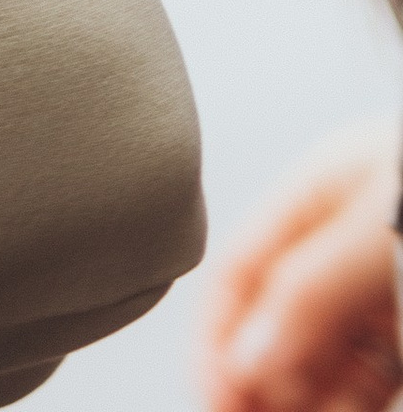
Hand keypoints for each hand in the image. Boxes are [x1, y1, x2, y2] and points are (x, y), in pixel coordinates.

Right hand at [204, 123, 401, 411]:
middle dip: (255, 375)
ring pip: (322, 359)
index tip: (206, 393)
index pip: (238, 269)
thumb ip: (305, 289)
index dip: (213, 334)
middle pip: (276, 321)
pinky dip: (346, 403)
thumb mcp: (373, 230)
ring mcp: (381, 289)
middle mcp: (342, 244)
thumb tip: (245, 355)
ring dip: (299, 397)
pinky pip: (369, 377)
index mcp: (317, 195)